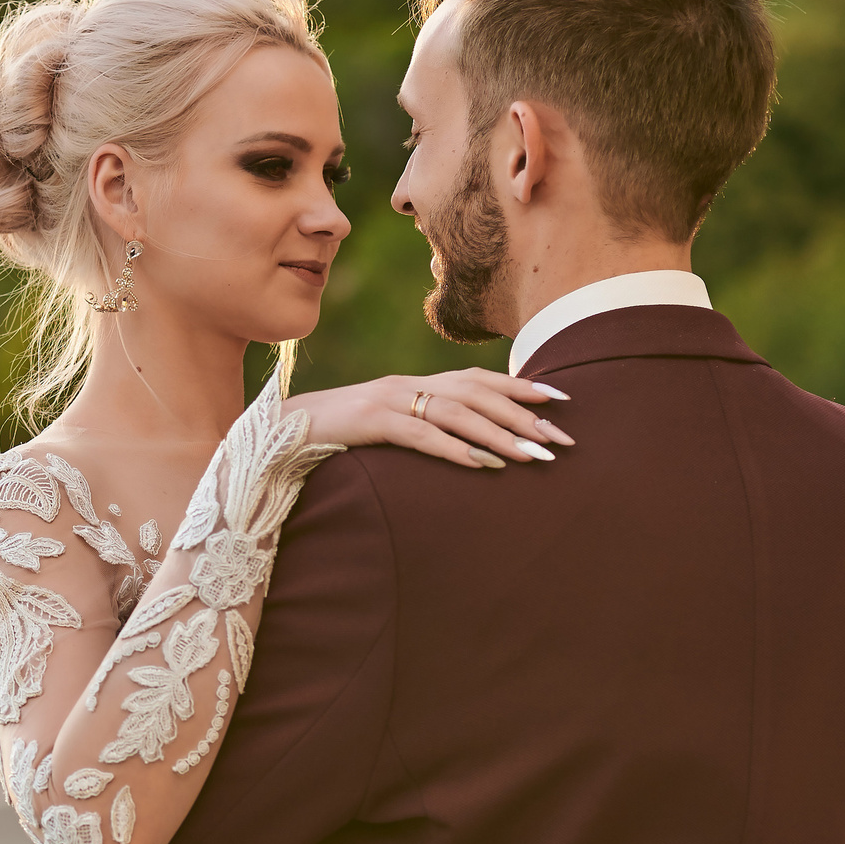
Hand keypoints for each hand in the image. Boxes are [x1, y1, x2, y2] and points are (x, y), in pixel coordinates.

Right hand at [285, 369, 575, 470]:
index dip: (521, 385)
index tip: (562, 398)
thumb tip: (471, 446)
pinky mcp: (370, 423)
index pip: (479, 378)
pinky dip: (454, 450)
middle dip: (524, 415)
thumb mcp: (387, 426)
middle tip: (561, 439)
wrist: (281, 429)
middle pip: (477, 393)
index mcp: (416, 384)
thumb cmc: (339, 434)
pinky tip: (482, 465)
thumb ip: (424, 426)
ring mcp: (389, 401)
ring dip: (499, 434)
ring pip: (456, 413)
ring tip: (533, 455)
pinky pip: (420, 436)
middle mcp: (408, 386)